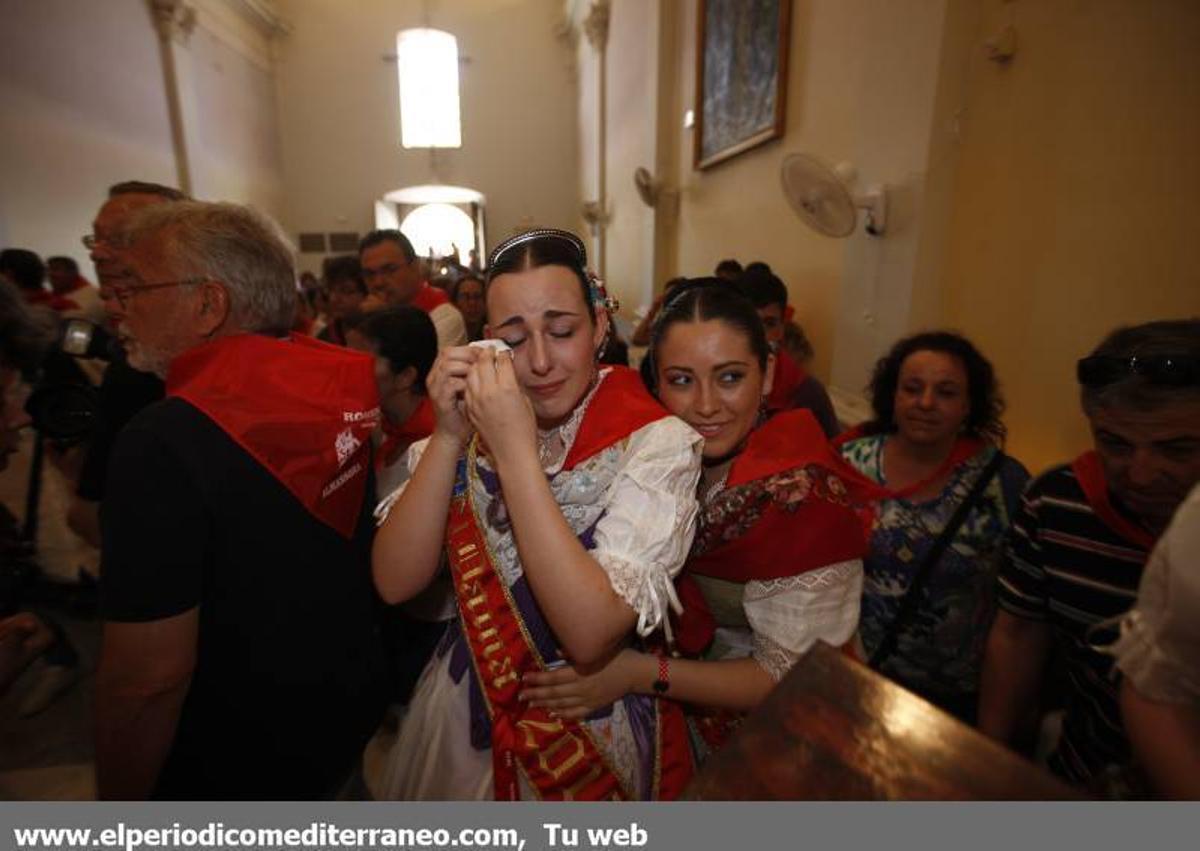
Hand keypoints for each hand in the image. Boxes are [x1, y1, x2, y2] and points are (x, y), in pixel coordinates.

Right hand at [425, 346, 479, 445]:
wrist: (454, 432)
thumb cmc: (464, 409)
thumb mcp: (468, 385)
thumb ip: (472, 370)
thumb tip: (489, 354)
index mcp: (439, 370)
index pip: (450, 350)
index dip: (468, 349)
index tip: (485, 353)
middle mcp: (433, 377)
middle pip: (447, 354)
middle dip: (468, 355)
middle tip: (483, 362)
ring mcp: (435, 388)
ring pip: (448, 366)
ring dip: (466, 368)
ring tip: (480, 376)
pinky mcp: (439, 400)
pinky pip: (451, 384)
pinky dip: (465, 384)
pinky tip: (475, 390)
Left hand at [462, 346, 536, 465]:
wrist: (512, 453)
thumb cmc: (525, 429)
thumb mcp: (524, 401)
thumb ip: (514, 384)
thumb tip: (507, 372)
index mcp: (508, 388)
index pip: (502, 360)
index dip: (503, 354)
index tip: (504, 353)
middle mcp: (490, 392)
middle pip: (483, 362)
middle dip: (487, 354)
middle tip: (490, 351)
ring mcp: (477, 401)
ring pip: (471, 373)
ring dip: (476, 365)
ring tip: (481, 363)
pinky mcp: (470, 409)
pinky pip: (468, 387)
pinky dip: (472, 380)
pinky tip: (477, 380)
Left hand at [519, 648, 640, 719]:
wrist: (635, 673)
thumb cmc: (616, 656)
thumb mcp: (596, 649)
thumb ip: (574, 652)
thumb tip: (554, 653)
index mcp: (581, 672)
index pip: (553, 677)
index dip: (538, 678)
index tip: (524, 678)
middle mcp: (581, 688)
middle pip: (554, 692)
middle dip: (536, 693)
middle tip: (521, 695)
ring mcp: (588, 699)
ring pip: (562, 704)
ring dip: (545, 703)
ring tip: (531, 703)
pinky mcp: (594, 707)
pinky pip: (575, 713)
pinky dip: (562, 713)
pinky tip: (553, 713)